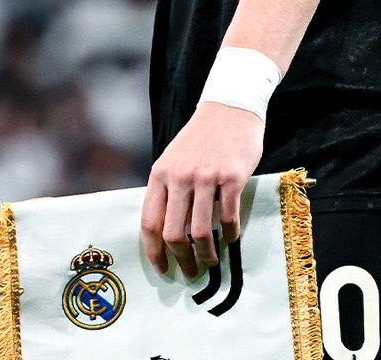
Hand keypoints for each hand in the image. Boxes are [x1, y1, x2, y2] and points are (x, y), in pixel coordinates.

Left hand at [140, 101, 263, 277]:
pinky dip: (229, 235)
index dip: (154, 253)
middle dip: (181, 260)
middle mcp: (179, 176)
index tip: (162, 269)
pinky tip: (231, 238)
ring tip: (211, 261)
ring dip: (206, 254)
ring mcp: (205, 177)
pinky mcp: (231, 177)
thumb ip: (168, 189)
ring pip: (200, 232)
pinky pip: (227, 218)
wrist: (230, 108)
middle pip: (173, 233)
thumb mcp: (174, 159)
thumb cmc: (201, 138)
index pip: (149, 222)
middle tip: (190, 272)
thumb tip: (165, 233)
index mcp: (160, 173)